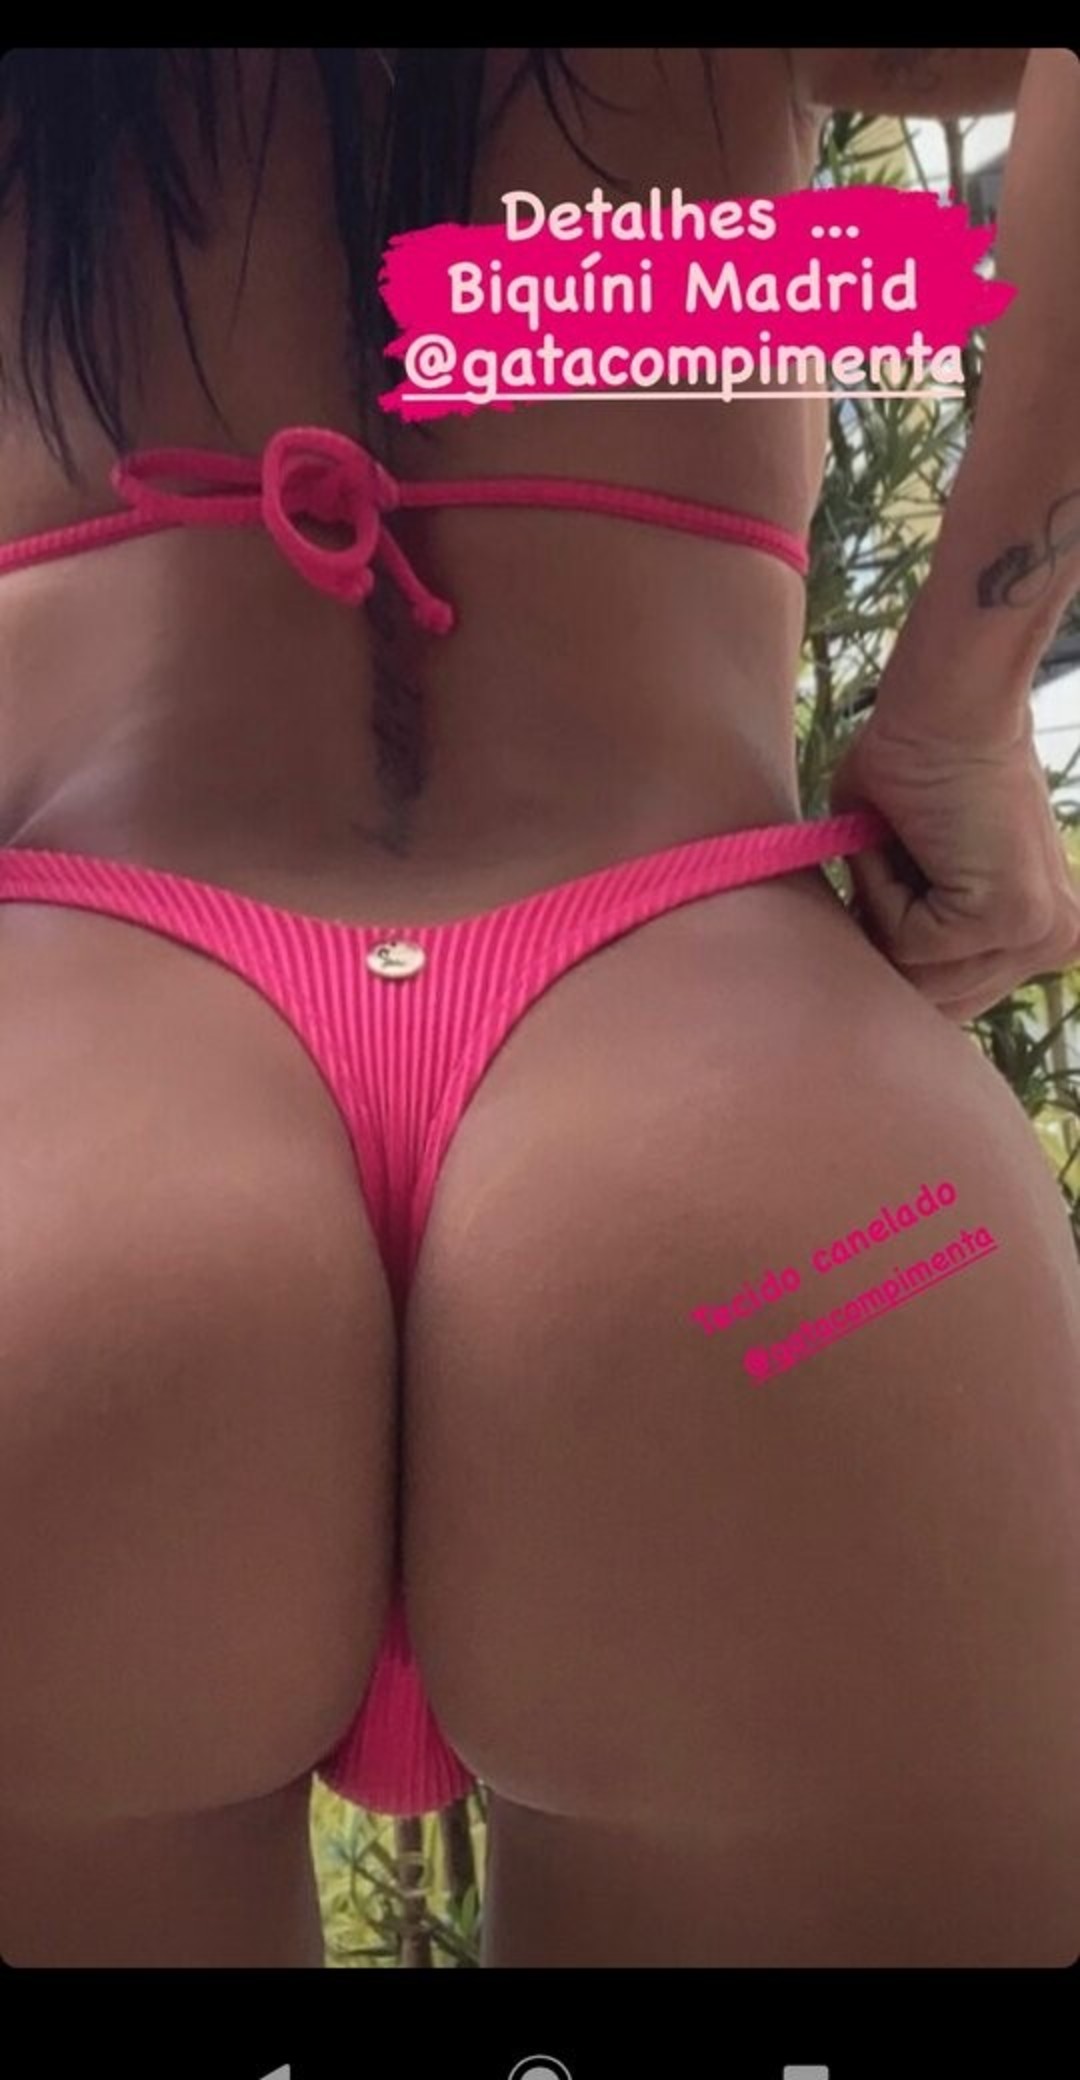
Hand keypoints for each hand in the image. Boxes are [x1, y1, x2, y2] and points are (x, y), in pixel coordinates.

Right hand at [828, 701, 1079, 1019]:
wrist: (947, 706)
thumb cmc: (916, 766)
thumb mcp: (914, 873)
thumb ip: (910, 931)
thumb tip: (871, 983)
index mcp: (1044, 935)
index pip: (958, 998)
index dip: (901, 963)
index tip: (875, 910)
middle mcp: (1055, 942)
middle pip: (940, 1000)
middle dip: (890, 941)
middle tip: (886, 865)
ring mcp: (1040, 935)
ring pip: (917, 974)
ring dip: (882, 909)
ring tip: (898, 843)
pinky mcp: (1010, 919)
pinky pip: (908, 943)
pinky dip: (881, 890)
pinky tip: (900, 840)